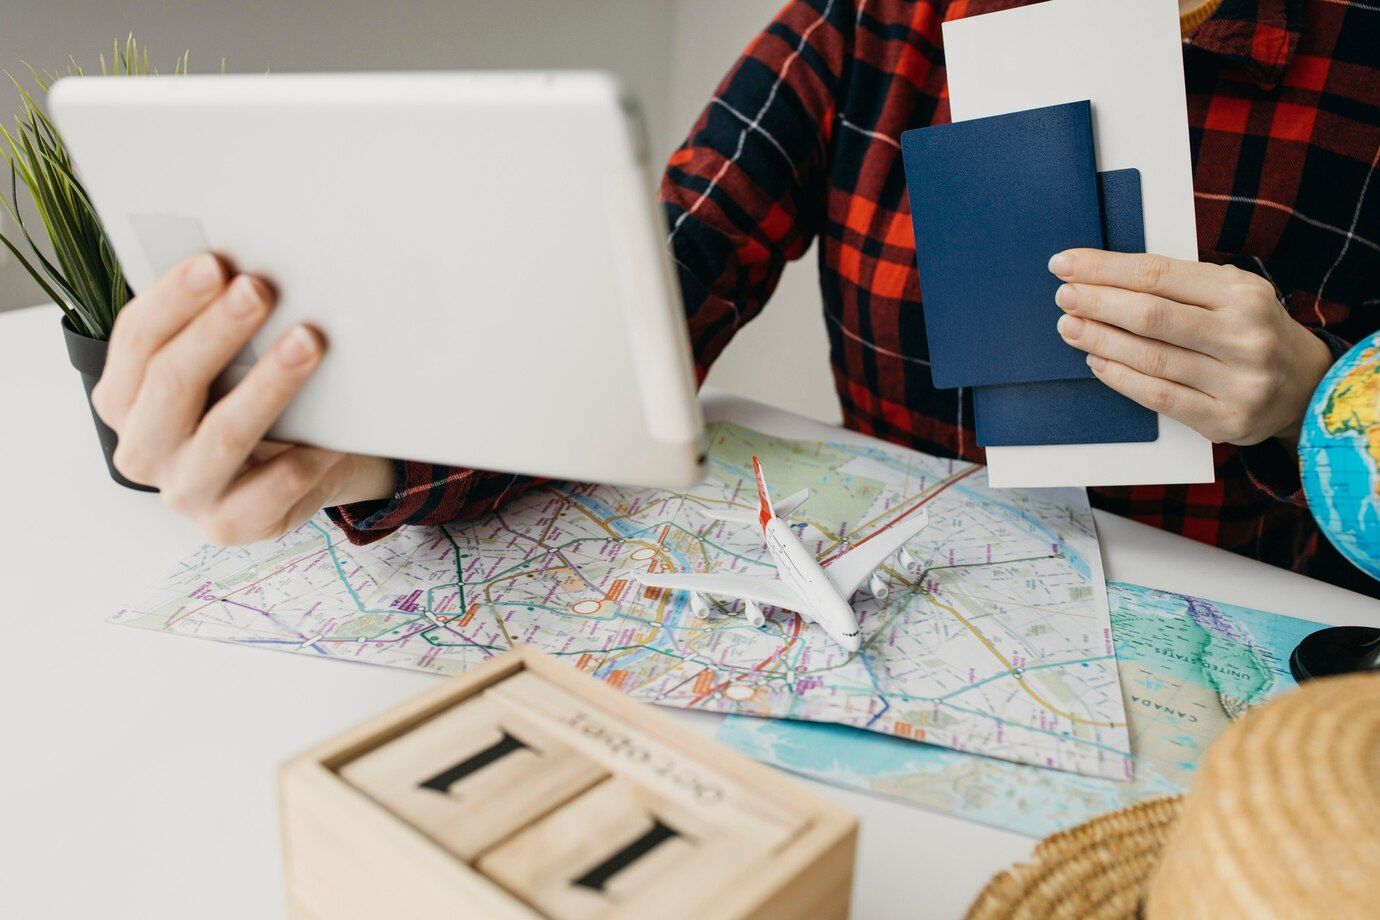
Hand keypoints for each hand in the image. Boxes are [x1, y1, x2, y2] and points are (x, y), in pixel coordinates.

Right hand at [92, 253, 395, 544]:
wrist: (297, 468)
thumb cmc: (253, 398)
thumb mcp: (225, 362)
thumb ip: (215, 325)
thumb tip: (246, 270)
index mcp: (124, 400)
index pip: (136, 341)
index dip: (173, 299)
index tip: (215, 262)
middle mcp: (143, 450)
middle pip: (172, 382)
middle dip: (217, 331)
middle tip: (259, 290)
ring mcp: (186, 493)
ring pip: (224, 434)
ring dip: (268, 383)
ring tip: (308, 341)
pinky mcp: (232, 525)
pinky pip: (273, 485)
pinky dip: (304, 456)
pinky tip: (330, 432)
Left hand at [1049, 249, 1334, 444]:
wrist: (1306, 385)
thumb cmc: (1251, 330)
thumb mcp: (1231, 294)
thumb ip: (1179, 285)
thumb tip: (1103, 277)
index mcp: (1242, 293)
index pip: (1158, 274)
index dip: (1105, 269)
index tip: (1066, 264)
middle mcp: (1244, 335)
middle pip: (1151, 315)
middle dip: (1098, 303)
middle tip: (1064, 296)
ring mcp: (1238, 381)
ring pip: (1151, 358)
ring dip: (1100, 341)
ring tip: (1071, 327)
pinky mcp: (1225, 419)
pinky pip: (1159, 397)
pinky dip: (1121, 378)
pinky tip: (1097, 362)